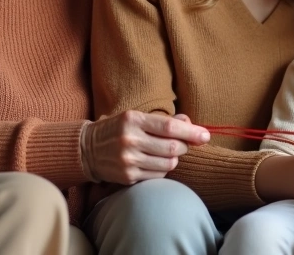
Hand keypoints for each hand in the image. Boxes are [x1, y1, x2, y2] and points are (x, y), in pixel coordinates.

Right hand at [83, 111, 209, 184]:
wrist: (87, 149)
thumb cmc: (119, 130)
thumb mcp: (137, 117)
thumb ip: (164, 120)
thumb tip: (190, 124)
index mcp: (133, 120)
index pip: (169, 127)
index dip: (191, 132)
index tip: (206, 135)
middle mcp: (130, 140)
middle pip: (173, 148)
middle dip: (184, 146)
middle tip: (183, 144)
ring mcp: (128, 160)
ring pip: (168, 164)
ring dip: (174, 159)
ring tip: (166, 153)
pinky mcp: (128, 177)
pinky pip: (158, 175)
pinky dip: (163, 170)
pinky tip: (154, 162)